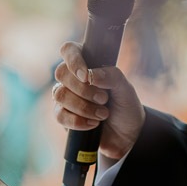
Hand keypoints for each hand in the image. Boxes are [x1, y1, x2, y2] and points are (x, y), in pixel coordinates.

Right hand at [52, 42, 144, 160]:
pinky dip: (78, 121)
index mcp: (87, 64)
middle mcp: (73, 78)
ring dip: (84, 107)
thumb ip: (112, 76)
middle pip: (61, 73)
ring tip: (103, 114)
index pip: (69, 50)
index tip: (86, 76)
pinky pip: (60, 115)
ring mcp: (66, 97)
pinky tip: (93, 124)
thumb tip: (90, 75)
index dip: (73, 61)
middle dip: (83, 89)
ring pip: (59, 95)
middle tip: (104, 99)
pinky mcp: (63, 116)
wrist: (127, 135)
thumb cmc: (126, 107)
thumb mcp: (126, 89)